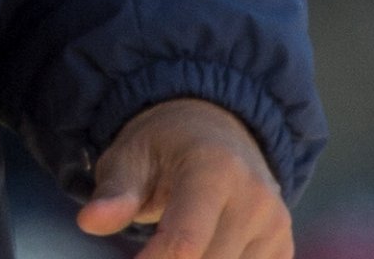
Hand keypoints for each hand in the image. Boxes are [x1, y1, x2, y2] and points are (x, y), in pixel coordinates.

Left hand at [75, 97, 288, 257]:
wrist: (215, 128)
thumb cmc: (164, 147)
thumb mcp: (130, 158)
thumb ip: (114, 194)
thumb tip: (90, 220)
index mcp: (215, 169)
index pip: (185, 245)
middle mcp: (255, 196)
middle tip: (146, 251)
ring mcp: (275, 223)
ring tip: (172, 245)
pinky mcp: (282, 244)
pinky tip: (204, 250)